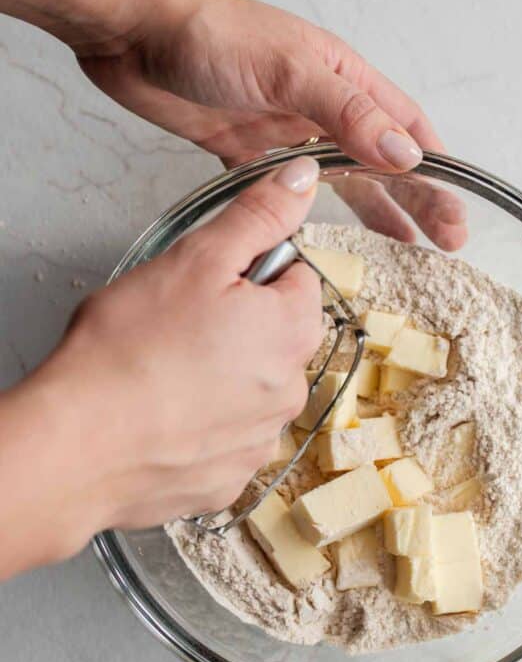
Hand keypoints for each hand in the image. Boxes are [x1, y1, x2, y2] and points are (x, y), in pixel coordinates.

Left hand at [0, 0, 465, 247]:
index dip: (436, 173)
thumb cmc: (211, 35)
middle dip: (415, 200)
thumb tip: (407, 155)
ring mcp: (283, 129)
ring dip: (373, 210)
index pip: (405, 129)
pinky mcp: (244, 150)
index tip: (456, 214)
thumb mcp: (291, 70)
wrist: (133, 32)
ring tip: (402, 246)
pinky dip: (307, 213)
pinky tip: (321, 235)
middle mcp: (319, 104)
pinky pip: (286, 189)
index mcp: (342, 76)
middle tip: (443, 243)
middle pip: (381, 160)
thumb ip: (349, 113)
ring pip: (341, 178)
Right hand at [0, 157, 321, 577]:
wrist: (78, 445)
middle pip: (275, 337)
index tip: (211, 282)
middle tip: (177, 325)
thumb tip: (302, 180)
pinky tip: (160, 417)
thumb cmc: (130, 349)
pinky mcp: (226, 481)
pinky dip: (200, 427)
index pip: (298, 279)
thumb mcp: (196, 258)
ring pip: (248, 389)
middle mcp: (290, 391)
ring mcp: (259, 442)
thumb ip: (257, 217)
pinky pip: (223, 439)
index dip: (251, 272)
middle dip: (238, 325)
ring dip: (219, 377)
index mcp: (292, 330)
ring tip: (162, 373)